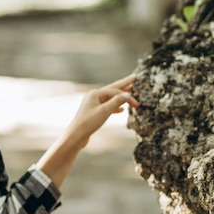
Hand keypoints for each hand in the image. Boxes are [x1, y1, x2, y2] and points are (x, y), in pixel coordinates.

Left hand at [37, 73, 138, 187]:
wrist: (76, 135)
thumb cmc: (88, 123)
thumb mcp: (105, 111)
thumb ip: (117, 102)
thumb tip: (127, 94)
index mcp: (95, 93)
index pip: (115, 91)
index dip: (127, 96)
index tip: (137, 104)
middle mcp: (94, 96)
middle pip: (112, 88)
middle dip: (124, 84)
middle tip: (134, 77)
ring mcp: (93, 104)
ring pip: (110, 97)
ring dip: (121, 95)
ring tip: (130, 90)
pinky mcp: (94, 112)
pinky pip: (107, 105)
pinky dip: (115, 106)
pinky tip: (121, 110)